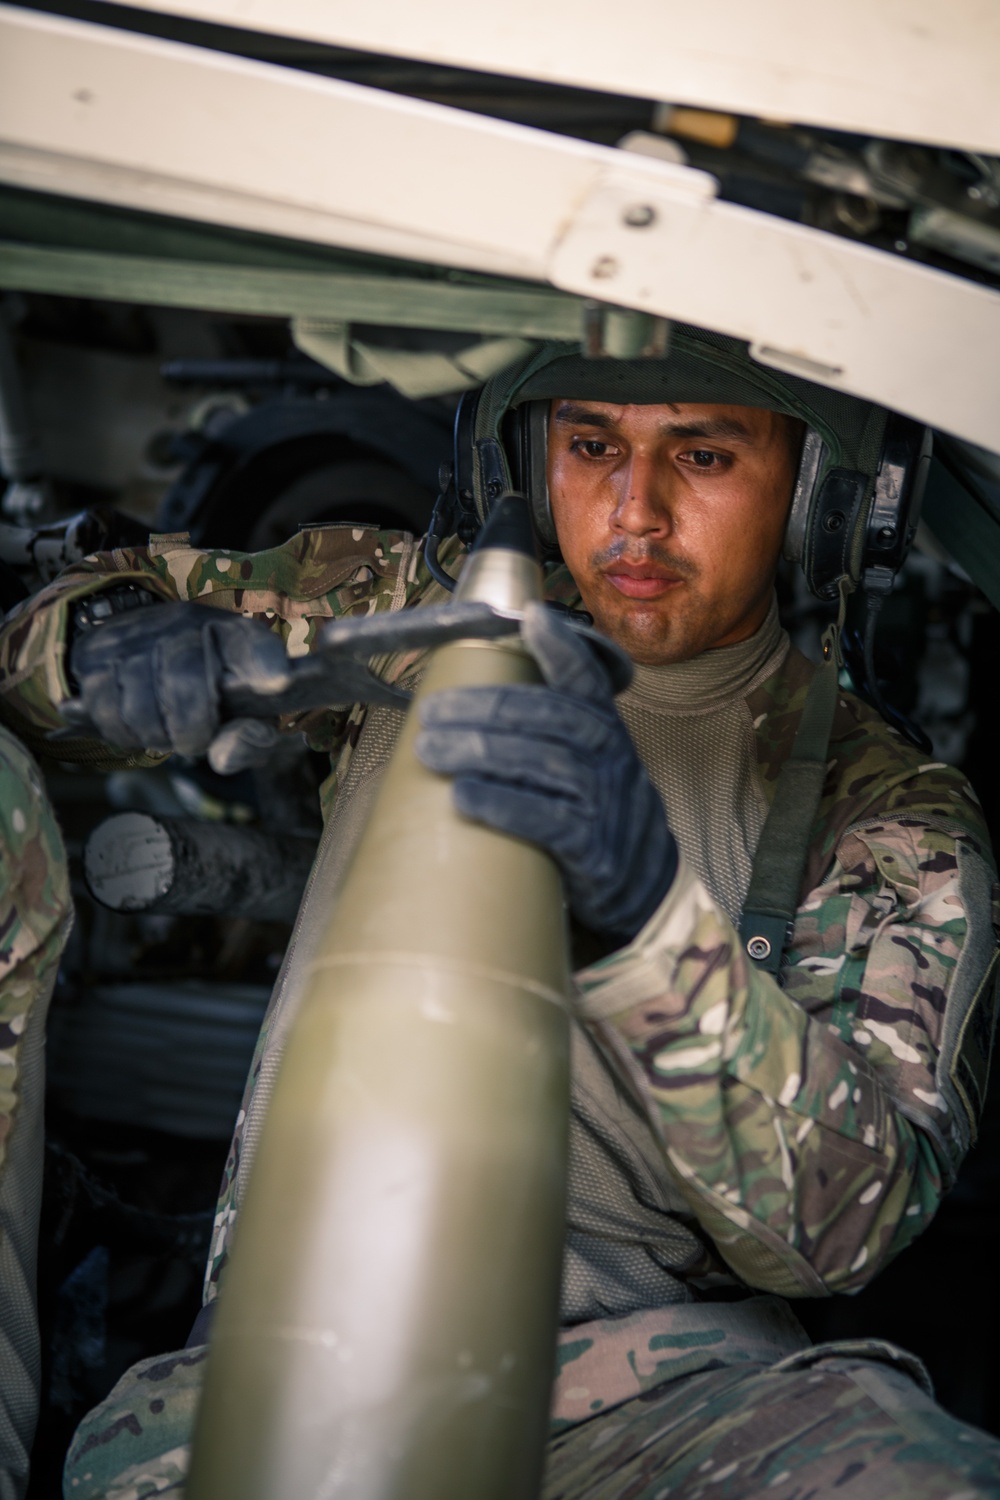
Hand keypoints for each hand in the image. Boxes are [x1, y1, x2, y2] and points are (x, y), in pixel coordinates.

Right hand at [64, 600, 292, 765]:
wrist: (141, 650)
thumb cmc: (205, 691)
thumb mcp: (240, 713)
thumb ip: (247, 741)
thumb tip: (223, 757)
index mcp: (233, 635)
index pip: (252, 644)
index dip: (264, 663)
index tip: (278, 683)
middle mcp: (183, 624)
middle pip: (184, 682)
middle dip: (191, 729)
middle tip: (194, 740)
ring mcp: (135, 635)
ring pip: (140, 704)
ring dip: (155, 734)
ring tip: (167, 733)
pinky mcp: (95, 654)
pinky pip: (105, 710)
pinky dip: (124, 732)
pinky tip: (139, 727)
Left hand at [415, 602, 677, 942]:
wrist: (640, 892)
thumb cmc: (592, 817)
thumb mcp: (582, 763)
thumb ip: (545, 728)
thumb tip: (466, 695)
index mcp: (604, 730)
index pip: (588, 680)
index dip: (562, 648)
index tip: (531, 619)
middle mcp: (611, 760)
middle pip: (551, 718)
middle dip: (486, 708)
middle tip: (431, 711)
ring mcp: (607, 806)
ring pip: (545, 764)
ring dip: (482, 751)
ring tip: (431, 748)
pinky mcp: (595, 854)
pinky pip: (548, 822)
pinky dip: (504, 805)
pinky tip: (464, 796)